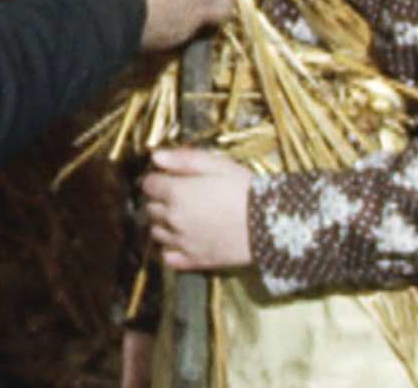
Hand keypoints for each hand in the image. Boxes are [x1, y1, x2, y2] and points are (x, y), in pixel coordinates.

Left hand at [141, 148, 253, 270]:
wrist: (268, 224)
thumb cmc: (243, 189)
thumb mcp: (216, 164)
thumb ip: (183, 159)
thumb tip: (155, 156)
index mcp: (175, 192)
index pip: (148, 185)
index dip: (158, 180)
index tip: (170, 179)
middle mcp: (172, 218)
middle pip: (150, 209)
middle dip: (161, 201)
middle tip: (181, 198)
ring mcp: (181, 242)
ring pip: (156, 233)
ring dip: (164, 225)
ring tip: (184, 218)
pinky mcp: (193, 261)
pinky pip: (168, 257)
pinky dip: (170, 250)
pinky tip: (183, 241)